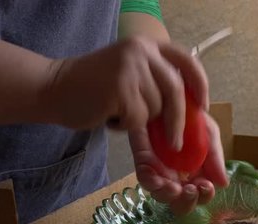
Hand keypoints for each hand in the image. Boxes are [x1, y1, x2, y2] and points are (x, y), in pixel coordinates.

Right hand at [42, 36, 208, 141]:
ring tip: (118, 112)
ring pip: (156, 109)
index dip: (200, 86)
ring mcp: (131, 67)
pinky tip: (109, 117)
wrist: (53, 88)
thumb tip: (192, 111)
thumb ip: (157, 83)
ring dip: (141, 121)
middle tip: (176, 143)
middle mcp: (142, 50)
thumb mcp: (131, 74)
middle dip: (178, 121)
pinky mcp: (120, 88)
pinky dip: (126, 126)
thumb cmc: (94, 89)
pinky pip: (138, 119)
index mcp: (148, 45)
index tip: (203, 107)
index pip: (187, 62)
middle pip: (176, 91)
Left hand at [129, 112, 228, 214]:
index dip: (204, 196)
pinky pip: (144, 176)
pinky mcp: (143, 161)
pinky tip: (152, 170)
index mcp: (198, 174)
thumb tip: (224, 183)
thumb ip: (215, 158)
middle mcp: (179, 178)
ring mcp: (160, 172)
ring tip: (169, 183)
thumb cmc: (192, 118)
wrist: (171, 98)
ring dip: (166, 193)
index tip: (204, 185)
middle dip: (185, 201)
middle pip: (180, 204)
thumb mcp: (209, 134)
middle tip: (188, 189)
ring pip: (160, 195)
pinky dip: (148, 177)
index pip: (201, 195)